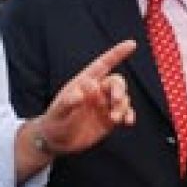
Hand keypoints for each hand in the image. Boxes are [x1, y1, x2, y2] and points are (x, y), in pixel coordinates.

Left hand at [37, 40, 136, 154]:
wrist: (57, 142)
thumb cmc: (54, 122)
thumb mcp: (59, 111)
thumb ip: (69, 101)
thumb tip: (83, 92)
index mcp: (84, 82)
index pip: (103, 64)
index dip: (117, 53)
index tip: (132, 44)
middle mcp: (97, 91)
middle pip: (116, 82)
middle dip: (119, 89)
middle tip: (116, 100)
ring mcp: (104, 104)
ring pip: (122, 98)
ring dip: (122, 105)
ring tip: (114, 118)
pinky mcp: (109, 118)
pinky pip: (125, 112)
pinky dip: (129, 115)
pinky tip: (128, 122)